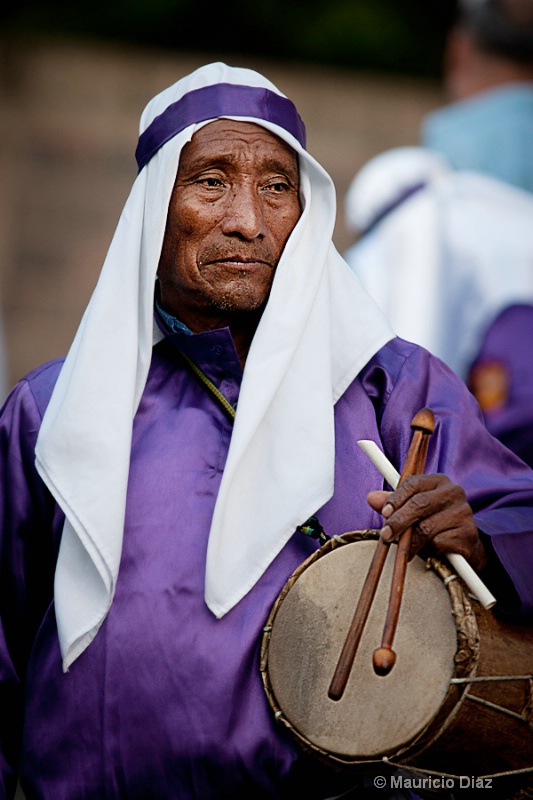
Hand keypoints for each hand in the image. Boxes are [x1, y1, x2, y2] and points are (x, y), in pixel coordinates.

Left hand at [367, 473, 486, 570]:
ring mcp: (463, 512)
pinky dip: (429, 550)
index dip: (395, 498)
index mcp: (439, 481)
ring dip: (410, 541)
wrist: (465, 544)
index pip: (413, 483)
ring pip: (426, 527)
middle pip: (419, 504)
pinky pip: (439, 542)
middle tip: (386, 535)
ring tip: (405, 550)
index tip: (384, 513)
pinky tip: (427, 552)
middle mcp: (453, 492)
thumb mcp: (413, 510)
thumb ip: (393, 503)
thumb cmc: (435, 522)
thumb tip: (371, 498)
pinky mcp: (467, 533)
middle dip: (398, 521)